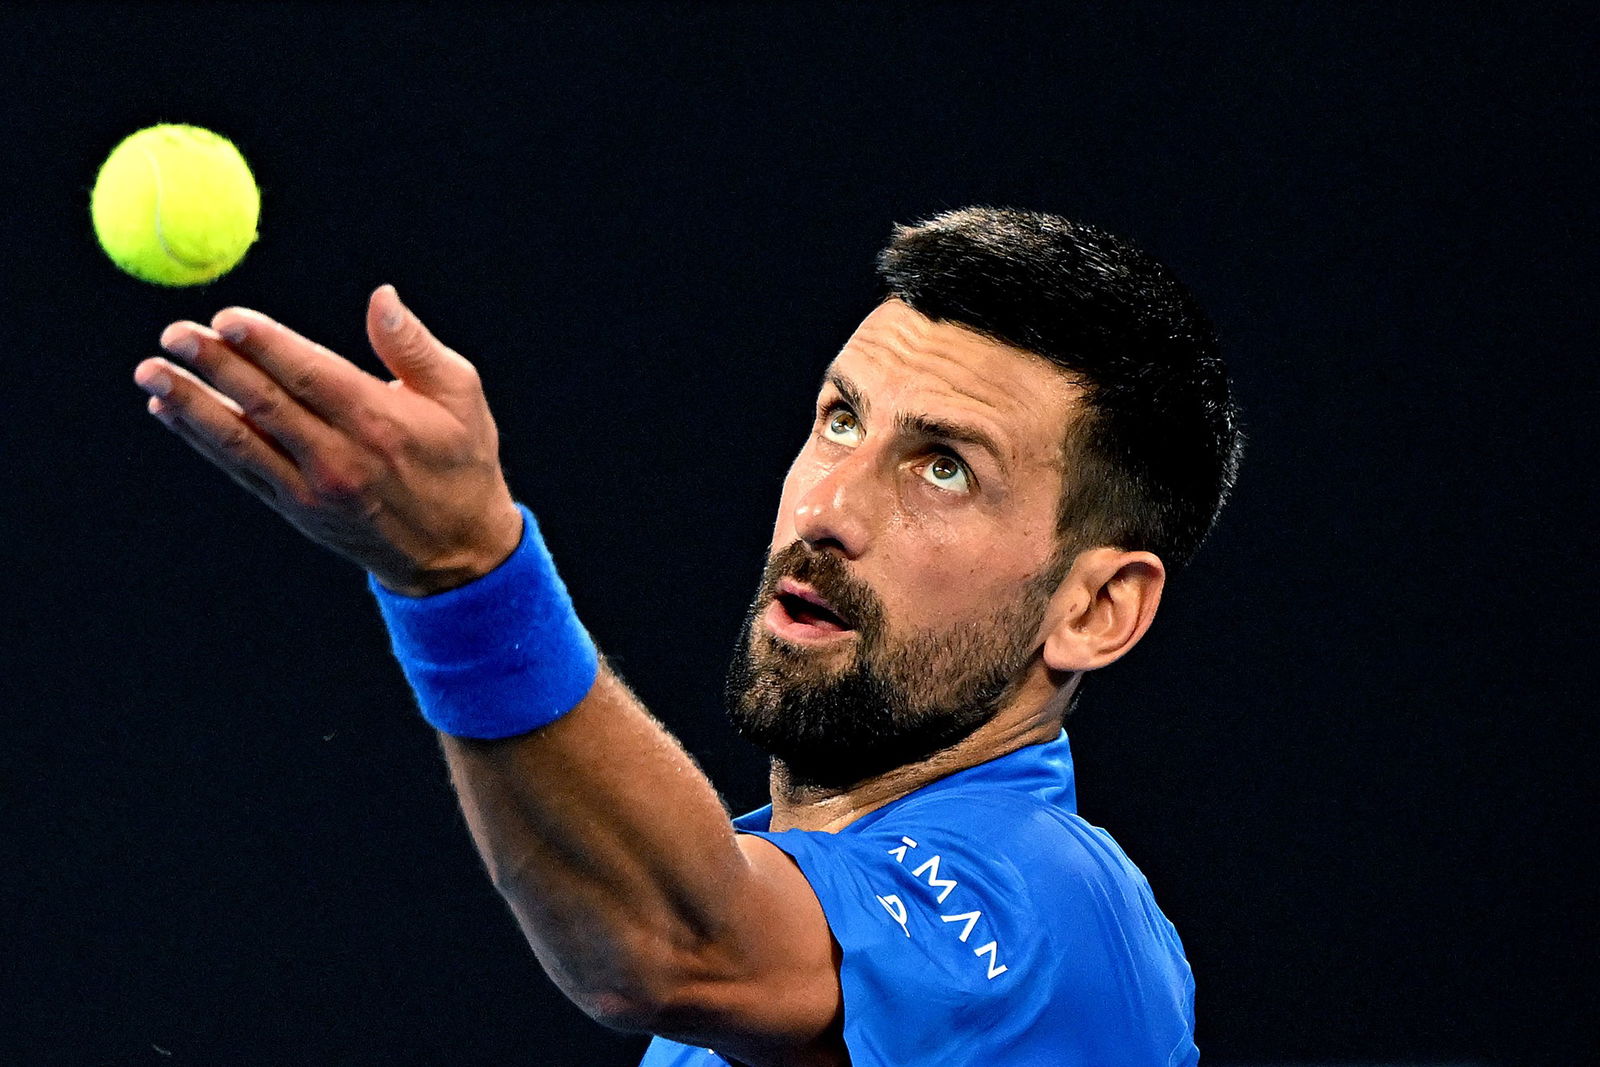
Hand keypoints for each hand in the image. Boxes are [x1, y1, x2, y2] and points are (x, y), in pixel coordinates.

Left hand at [134, 285, 524, 595]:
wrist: (456, 553)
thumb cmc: (461, 461)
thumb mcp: (460, 397)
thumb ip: (414, 346)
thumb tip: (381, 296)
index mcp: (380, 423)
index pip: (310, 377)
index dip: (265, 345)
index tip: (226, 317)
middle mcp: (340, 459)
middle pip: (265, 405)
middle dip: (214, 367)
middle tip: (173, 333)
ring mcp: (311, 489)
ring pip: (239, 441)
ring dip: (189, 406)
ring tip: (150, 373)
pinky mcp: (294, 508)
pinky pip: (239, 468)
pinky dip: (201, 439)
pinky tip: (169, 411)